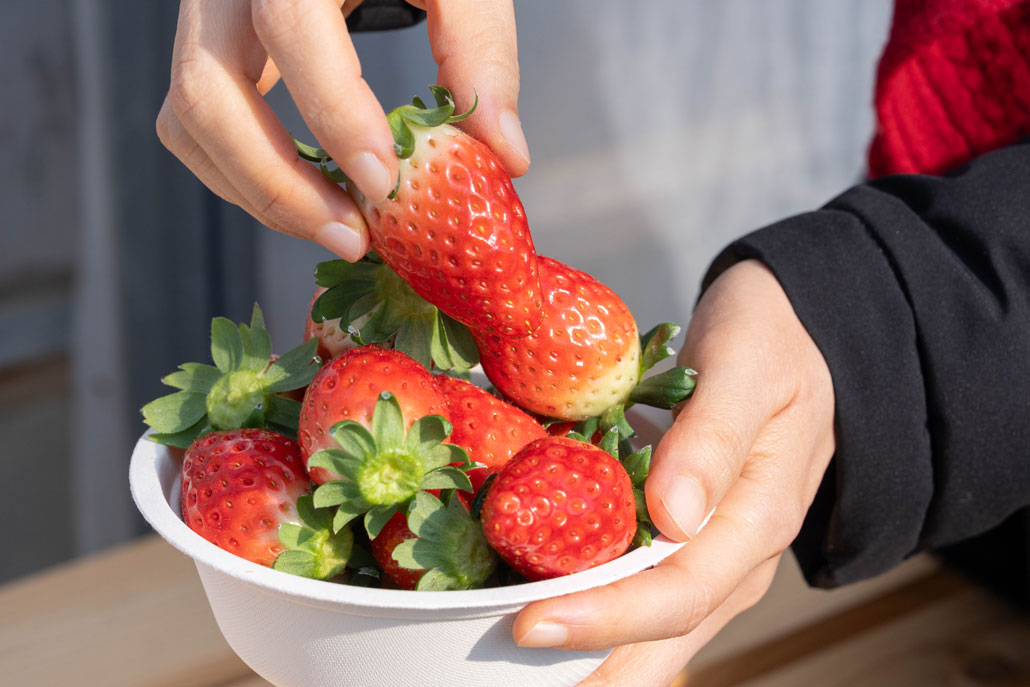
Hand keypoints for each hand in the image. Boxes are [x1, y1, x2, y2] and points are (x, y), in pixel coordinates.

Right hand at [156, 0, 526, 260]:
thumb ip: (481, 52)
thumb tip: (506, 156)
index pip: (290, 28)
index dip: (333, 113)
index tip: (385, 184)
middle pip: (204, 92)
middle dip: (275, 184)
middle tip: (353, 238)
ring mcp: (205, 19)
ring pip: (187, 120)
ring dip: (257, 193)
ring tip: (339, 230)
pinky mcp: (207, 50)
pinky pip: (194, 127)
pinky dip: (244, 177)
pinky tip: (311, 199)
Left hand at [513, 260, 836, 685]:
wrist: (792, 337)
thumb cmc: (768, 342)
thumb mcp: (746, 366)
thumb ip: (713, 437)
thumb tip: (674, 518)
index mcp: (757, 519)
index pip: (680, 592)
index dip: (607, 617)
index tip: (531, 624)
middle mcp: (736, 559)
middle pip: (661, 639)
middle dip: (588, 667)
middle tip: (499, 670)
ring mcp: (712, 561)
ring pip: (650, 637)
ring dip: (586, 657)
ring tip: (506, 665)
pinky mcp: (686, 550)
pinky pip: (638, 600)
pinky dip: (591, 617)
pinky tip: (537, 616)